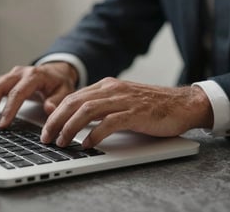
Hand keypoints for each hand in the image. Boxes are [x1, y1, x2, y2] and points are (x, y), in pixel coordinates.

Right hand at [0, 62, 77, 127]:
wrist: (56, 72)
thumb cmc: (59, 83)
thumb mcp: (64, 91)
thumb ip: (57, 101)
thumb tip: (49, 109)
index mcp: (34, 76)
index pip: (17, 92)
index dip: (8, 109)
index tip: (3, 124)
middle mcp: (20, 73)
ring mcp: (10, 75)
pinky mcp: (5, 79)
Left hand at [41, 77, 212, 147]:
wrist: (182, 103)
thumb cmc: (151, 105)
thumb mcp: (121, 100)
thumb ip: (101, 105)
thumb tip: (78, 120)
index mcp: (106, 85)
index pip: (73, 97)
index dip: (56, 113)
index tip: (47, 128)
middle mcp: (112, 89)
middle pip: (75, 103)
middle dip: (56, 121)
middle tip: (47, 137)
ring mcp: (124, 100)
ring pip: (87, 111)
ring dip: (71, 128)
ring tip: (63, 142)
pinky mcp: (135, 113)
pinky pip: (109, 123)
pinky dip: (94, 134)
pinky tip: (87, 144)